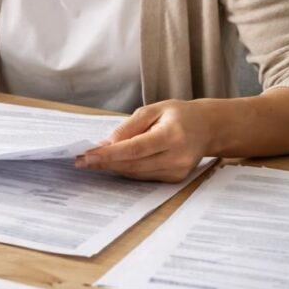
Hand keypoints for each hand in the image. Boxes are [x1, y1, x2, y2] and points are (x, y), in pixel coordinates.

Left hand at [75, 99, 213, 182]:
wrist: (208, 128)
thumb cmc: (179, 115)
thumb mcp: (154, 109)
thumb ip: (129, 126)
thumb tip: (106, 144)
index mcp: (172, 135)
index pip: (135, 149)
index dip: (109, 154)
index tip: (86, 155)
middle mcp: (177, 157)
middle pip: (133, 165)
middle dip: (104, 162)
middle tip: (81, 160)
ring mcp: (177, 171)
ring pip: (136, 173)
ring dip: (112, 168)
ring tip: (92, 160)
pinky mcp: (175, 179)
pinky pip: (144, 176)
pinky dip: (126, 169)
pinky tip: (113, 163)